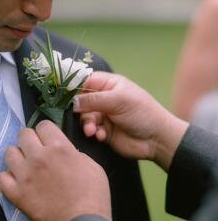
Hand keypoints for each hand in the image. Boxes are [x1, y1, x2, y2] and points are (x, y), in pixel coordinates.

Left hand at [0, 120, 110, 220]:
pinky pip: (1, 177)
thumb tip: (66, 151)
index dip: (46, 131)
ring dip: (17, 156)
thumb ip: (75, 153)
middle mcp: (39, 157)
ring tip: (25, 164)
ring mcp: (25, 175)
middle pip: (24, 134)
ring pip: (9, 152)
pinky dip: (8, 177)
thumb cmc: (93, 196)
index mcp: (59, 147)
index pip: (43, 125)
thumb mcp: (92, 166)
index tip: (47, 138)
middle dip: (30, 139)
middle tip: (36, 149)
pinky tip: (17, 180)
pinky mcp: (16, 193)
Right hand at [74, 72, 188, 169]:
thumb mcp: (118, 100)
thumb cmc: (141, 112)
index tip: (62, 95)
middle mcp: (103, 98)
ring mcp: (103, 115)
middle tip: (85, 118)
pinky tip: (101, 136)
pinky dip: (94, 133)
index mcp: (108, 84)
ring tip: (93, 131)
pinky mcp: (103, 130)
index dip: (73, 87)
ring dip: (87, 124)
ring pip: (84, 117)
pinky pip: (91, 130)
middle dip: (81, 110)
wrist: (157, 139)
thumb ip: (93, 100)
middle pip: (81, 101)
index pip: (85, 81)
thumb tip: (72, 102)